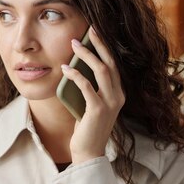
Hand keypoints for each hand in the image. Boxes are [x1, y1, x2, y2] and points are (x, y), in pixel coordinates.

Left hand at [61, 26, 124, 163]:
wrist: (88, 152)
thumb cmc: (86, 128)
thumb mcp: (90, 104)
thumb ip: (89, 89)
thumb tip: (74, 68)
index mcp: (118, 94)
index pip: (114, 65)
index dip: (105, 48)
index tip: (95, 33)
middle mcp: (118, 96)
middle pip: (110, 63)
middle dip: (99, 44)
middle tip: (87, 30)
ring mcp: (110, 103)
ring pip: (101, 70)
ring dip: (86, 55)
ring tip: (74, 45)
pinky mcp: (98, 110)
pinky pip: (86, 86)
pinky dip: (75, 75)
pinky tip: (65, 69)